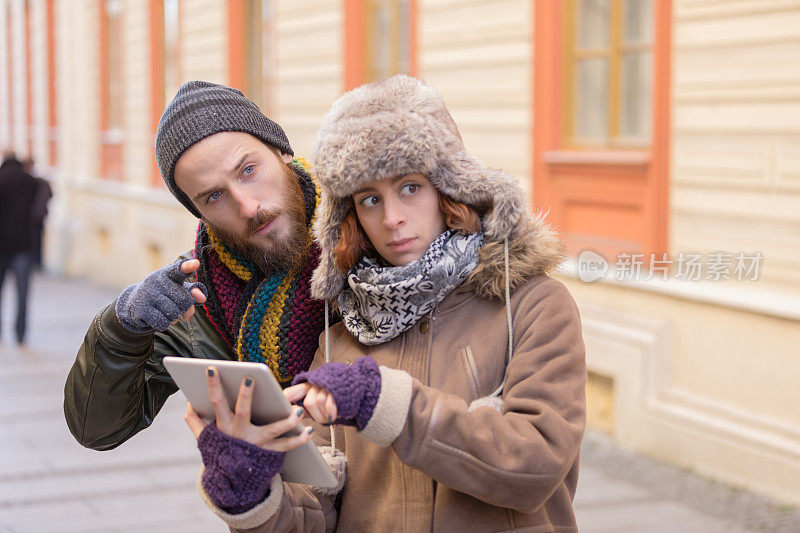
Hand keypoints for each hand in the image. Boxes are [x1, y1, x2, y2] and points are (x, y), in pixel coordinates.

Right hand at [114, 258, 207, 333]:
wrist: (136, 304)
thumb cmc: (164, 296)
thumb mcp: (178, 291)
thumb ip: (193, 292)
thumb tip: (202, 298)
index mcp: (168, 274)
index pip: (179, 269)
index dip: (187, 267)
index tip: (196, 264)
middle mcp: (157, 281)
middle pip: (184, 301)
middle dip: (183, 308)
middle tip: (174, 305)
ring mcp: (147, 294)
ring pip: (174, 313)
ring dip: (174, 317)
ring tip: (165, 311)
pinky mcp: (141, 309)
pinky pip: (163, 323)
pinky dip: (164, 324)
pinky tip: (157, 318)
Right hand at [184, 366, 313, 451]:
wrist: (233, 482)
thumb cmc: (223, 450)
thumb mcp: (206, 439)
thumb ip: (195, 420)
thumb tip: (188, 402)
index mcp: (224, 427)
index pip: (216, 403)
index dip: (212, 386)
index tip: (212, 369)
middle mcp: (240, 434)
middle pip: (243, 412)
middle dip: (245, 395)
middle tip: (250, 378)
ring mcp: (256, 444)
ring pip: (272, 431)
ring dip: (286, 421)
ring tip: (297, 410)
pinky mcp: (269, 454)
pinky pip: (286, 446)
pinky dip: (299, 439)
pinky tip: (309, 430)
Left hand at [290, 357, 381, 429]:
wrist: (362, 388)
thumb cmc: (338, 397)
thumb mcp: (320, 398)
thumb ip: (307, 406)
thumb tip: (293, 416)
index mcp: (308, 385)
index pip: (290, 392)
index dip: (285, 402)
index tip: (288, 414)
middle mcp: (315, 382)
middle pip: (307, 402)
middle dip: (314, 416)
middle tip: (322, 420)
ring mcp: (326, 384)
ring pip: (317, 403)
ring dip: (324, 416)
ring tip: (331, 418)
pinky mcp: (337, 389)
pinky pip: (329, 404)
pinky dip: (331, 414)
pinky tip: (334, 416)